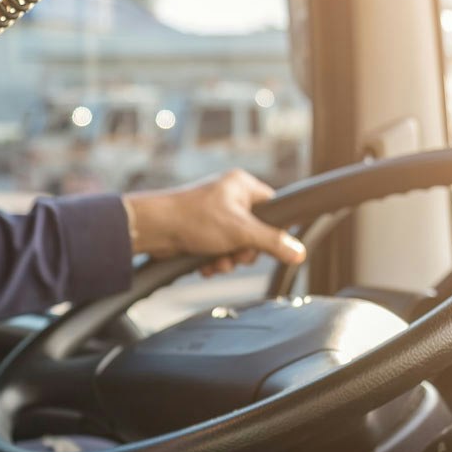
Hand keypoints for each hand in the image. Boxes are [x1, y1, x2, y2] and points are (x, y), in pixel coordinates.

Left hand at [124, 169, 306, 275]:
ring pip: (236, 246)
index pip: (274, 209)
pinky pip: (219, 251)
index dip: (271, 231)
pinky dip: (214, 261)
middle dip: (243, 252)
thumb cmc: (193, 219)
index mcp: (243, 186)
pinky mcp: (201, 232)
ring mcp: (215, 216)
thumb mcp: (241, 232)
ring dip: (228, 260)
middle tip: (233, 253)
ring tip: (215, 261)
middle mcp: (230, 198)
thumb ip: (273, 242)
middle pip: (256, 233)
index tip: (262, 244)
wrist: (153, 229)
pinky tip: (205, 264)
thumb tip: (299, 252)